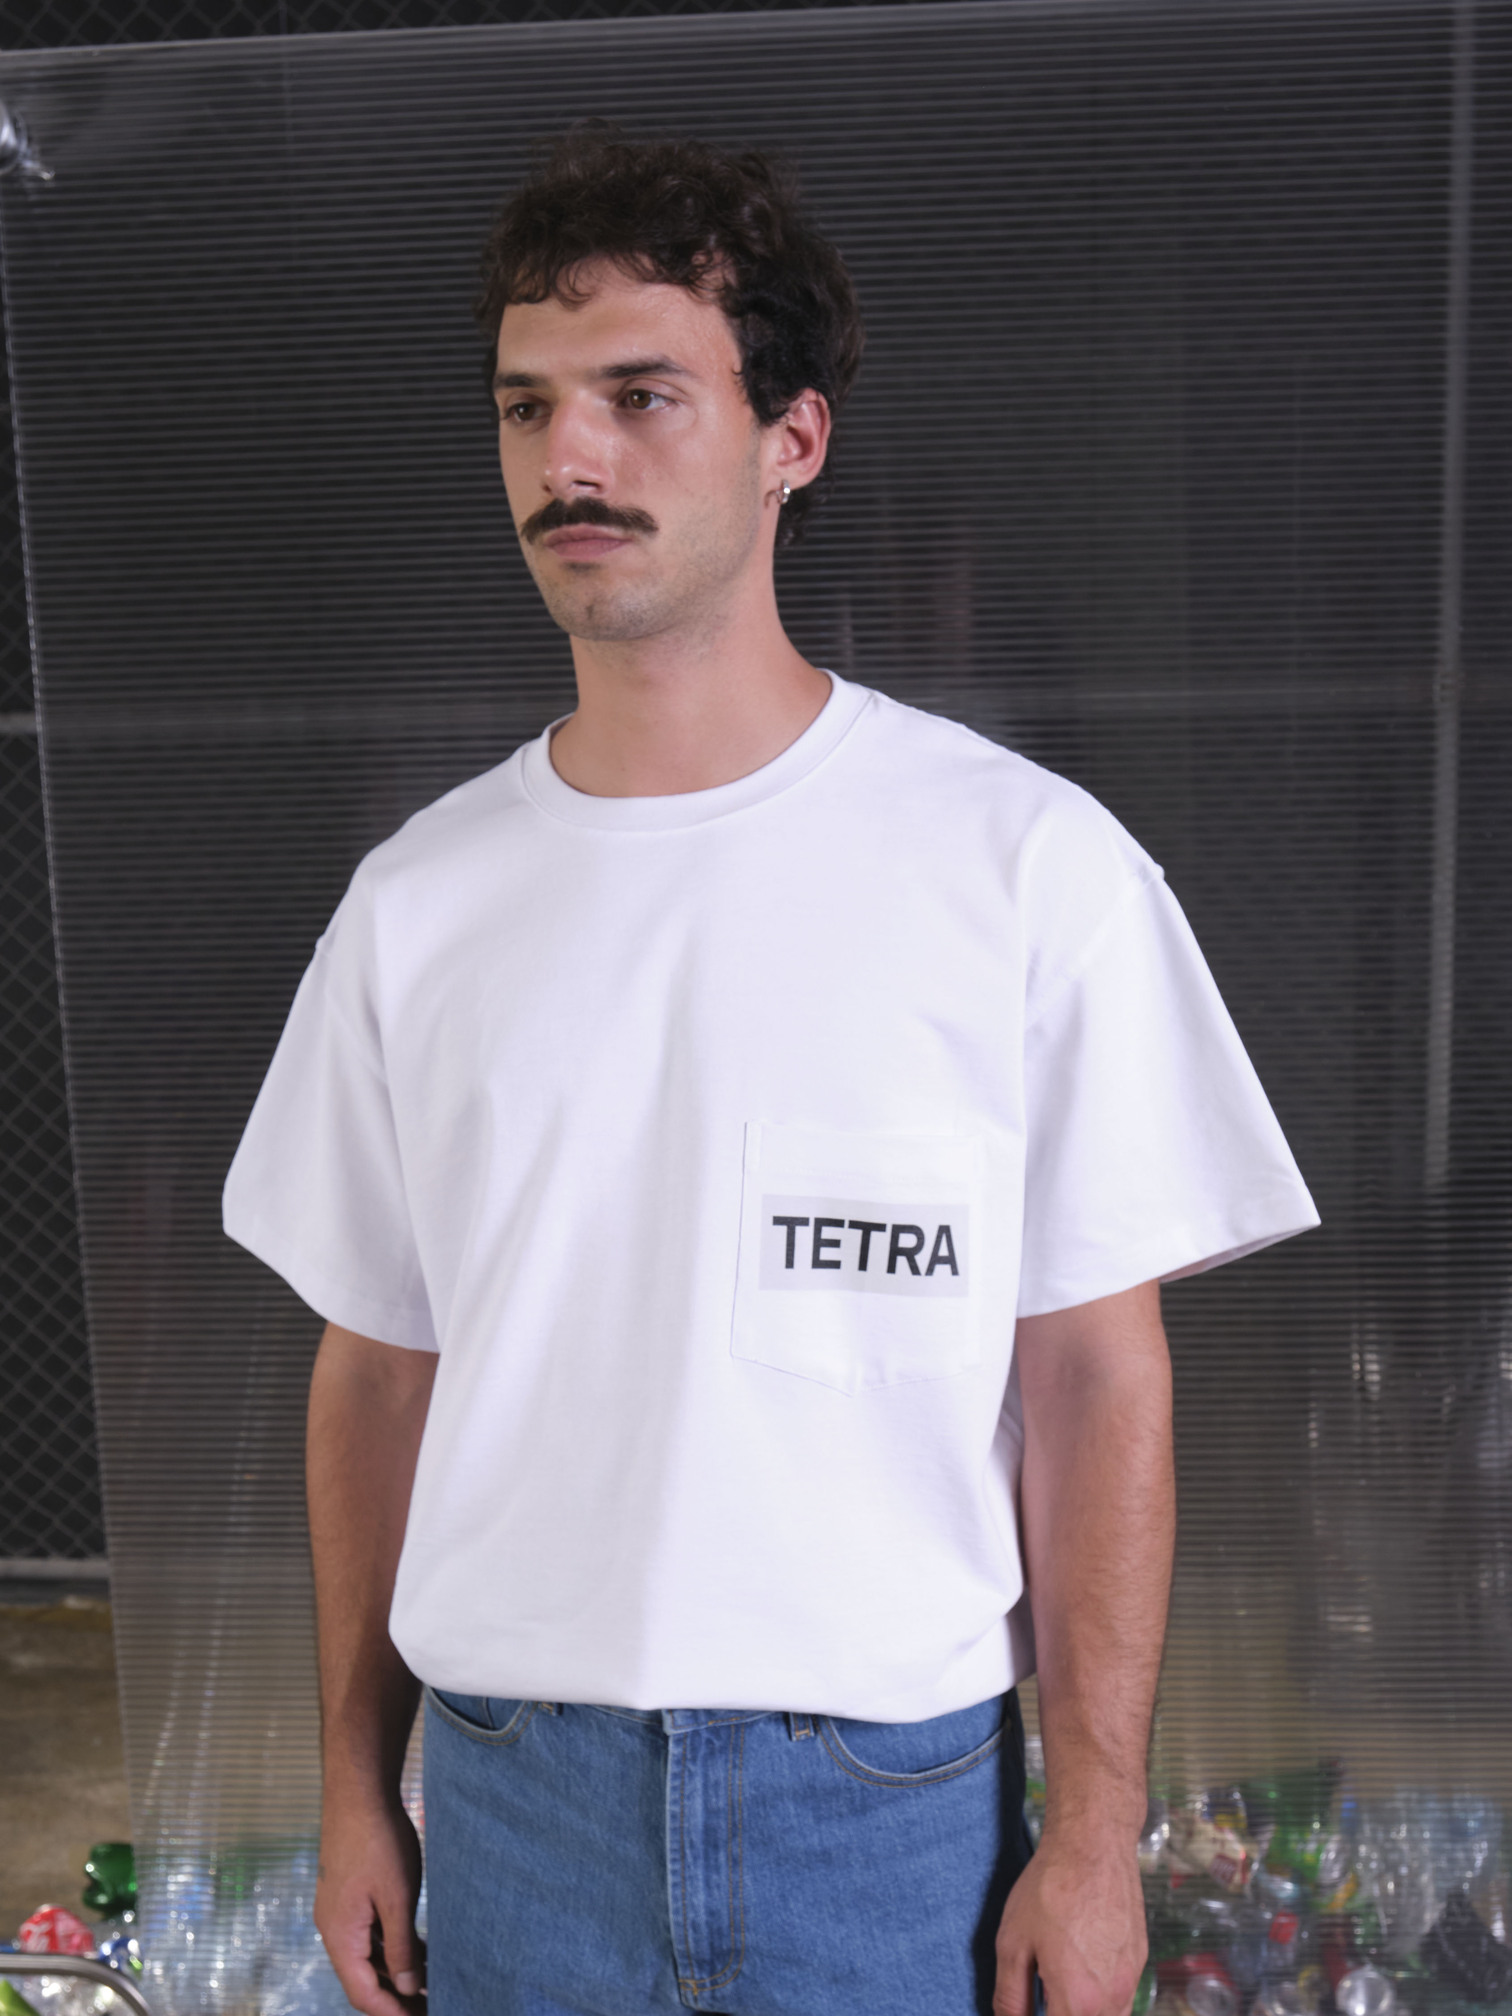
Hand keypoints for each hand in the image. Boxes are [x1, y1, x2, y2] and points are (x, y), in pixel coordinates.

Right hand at [315, 1793, 425, 2014]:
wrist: (358, 1790)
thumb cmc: (378, 1840)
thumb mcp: (397, 1897)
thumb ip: (400, 1946)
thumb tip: (408, 1988)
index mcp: (340, 1936)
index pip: (364, 1993)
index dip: (392, 2012)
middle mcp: (335, 1929)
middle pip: (364, 1979)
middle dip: (396, 1998)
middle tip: (431, 2006)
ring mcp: (341, 1911)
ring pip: (368, 1957)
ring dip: (396, 1974)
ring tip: (432, 1987)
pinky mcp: (351, 1895)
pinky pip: (370, 1934)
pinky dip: (392, 1947)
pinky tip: (421, 1952)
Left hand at [993, 1830, 1146, 2015]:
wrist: (1093, 1845)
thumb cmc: (1050, 1888)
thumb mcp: (1013, 1943)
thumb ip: (1010, 1995)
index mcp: (1077, 2002)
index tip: (1031, 2003)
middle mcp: (1112, 2000)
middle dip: (1061, 2013)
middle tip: (1042, 1990)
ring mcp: (1131, 1981)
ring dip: (1083, 2010)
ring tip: (1060, 1977)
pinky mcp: (1140, 1961)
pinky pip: (1122, 1997)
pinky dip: (1102, 1996)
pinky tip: (1081, 1962)